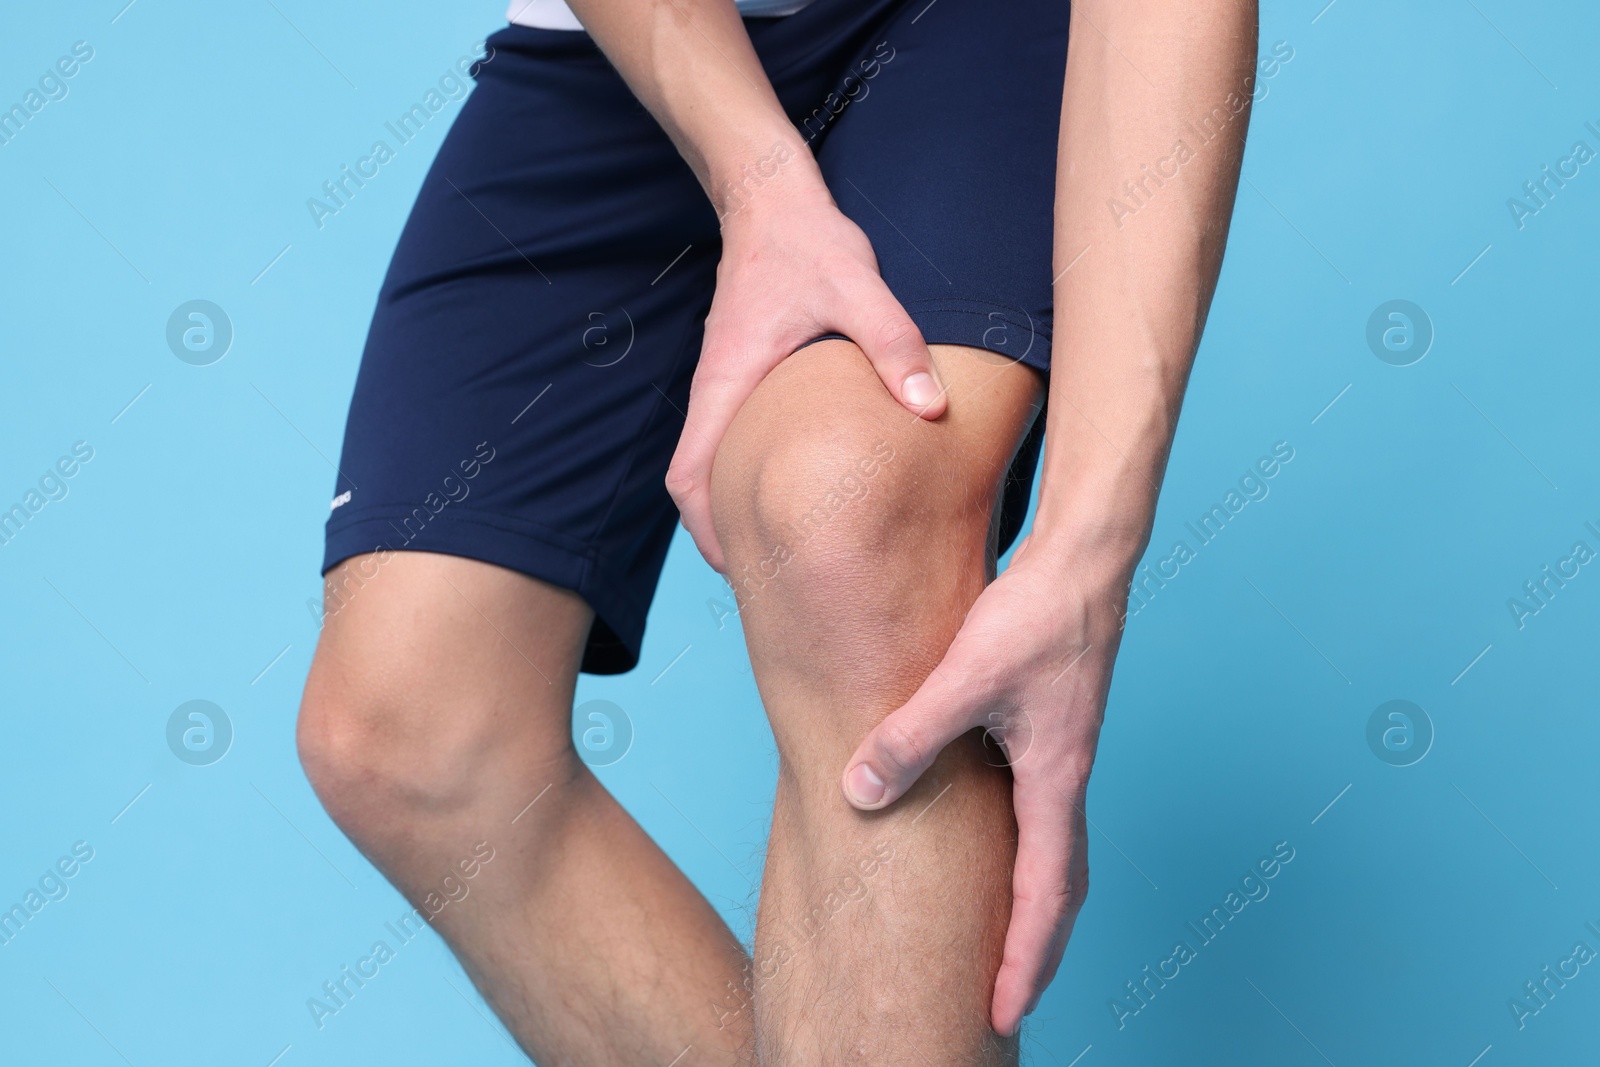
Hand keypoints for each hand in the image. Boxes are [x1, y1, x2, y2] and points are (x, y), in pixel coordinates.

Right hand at [665, 179, 946, 573]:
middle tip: (776, 580)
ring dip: (738, 509)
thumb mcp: (858, 286)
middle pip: (696, 487)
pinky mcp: (747, 378)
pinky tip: (803, 492)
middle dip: (724, 538)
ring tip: (791, 549)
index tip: (738, 572)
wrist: (772, 199)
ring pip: (715, 467)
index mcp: (728, 385)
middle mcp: (719, 394)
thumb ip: (892, 345)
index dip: (706, 532)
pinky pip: (737, 443)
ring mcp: (730, 388)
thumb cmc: (807, 243)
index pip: (687, 477)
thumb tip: (930, 408)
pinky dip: (753, 477)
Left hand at [839, 534, 1126, 1035]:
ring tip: (1001, 944)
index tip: (1002, 1012)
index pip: (1045, 896)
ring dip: (1032, 906)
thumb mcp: (965, 677)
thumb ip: (911, 735)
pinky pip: (1040, 816)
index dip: (1024, 960)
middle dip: (1034, 950)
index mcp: (1055, 780)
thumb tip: (858, 792)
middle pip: (1060, 889)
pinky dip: (1023, 855)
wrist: (1087, 557)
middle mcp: (1065, 778)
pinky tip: (989, 848)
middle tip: (1006, 1003)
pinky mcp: (1049, 729)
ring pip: (1053, 853)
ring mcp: (1061, 755)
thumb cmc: (1039, 614)